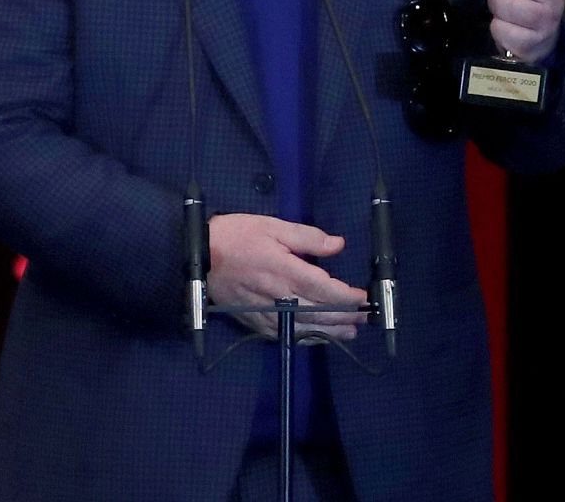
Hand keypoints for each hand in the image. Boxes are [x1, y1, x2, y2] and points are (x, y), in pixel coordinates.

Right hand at [206, 214, 366, 339]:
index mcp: (284, 269)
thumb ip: (308, 238)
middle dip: (344, 316)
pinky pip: (283, 334)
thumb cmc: (237, 236)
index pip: (324, 289)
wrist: (200, 255)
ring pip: (303, 327)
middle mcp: (277, 295)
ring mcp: (265, 312)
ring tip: (349, 332)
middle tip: (364, 318)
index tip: (363, 298)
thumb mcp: (273, 226)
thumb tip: (337, 245)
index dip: (347, 296)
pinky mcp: (254, 321)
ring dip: (329, 332)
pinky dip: (303, 338)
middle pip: (318, 312)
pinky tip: (316, 338)